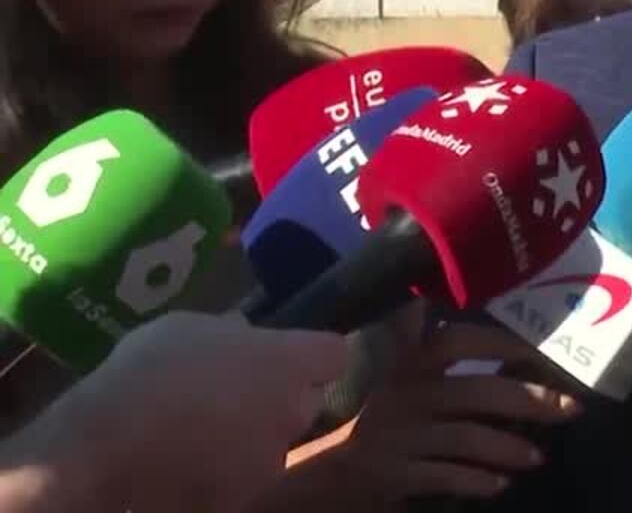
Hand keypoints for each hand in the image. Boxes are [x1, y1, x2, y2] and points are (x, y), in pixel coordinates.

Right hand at [21, 312, 346, 512]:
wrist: (104, 448)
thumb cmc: (147, 372)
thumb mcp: (185, 327)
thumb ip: (227, 332)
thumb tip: (241, 332)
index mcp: (288, 361)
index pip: (334, 354)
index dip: (312, 354)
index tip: (286, 354)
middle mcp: (292, 411)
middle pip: (307, 400)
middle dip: (281, 397)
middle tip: (236, 394)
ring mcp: (271, 458)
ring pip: (275, 441)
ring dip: (252, 435)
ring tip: (201, 431)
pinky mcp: (244, 495)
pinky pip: (243, 476)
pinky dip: (224, 471)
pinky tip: (186, 462)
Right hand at [276, 305, 580, 505]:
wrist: (297, 465)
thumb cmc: (348, 408)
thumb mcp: (375, 364)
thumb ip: (406, 334)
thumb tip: (425, 299)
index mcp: (404, 357)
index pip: (464, 340)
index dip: (509, 345)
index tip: (547, 353)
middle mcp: (404, 391)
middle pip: (480, 392)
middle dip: (530, 400)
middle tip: (571, 409)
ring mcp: (398, 434)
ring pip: (469, 438)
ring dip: (509, 448)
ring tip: (537, 457)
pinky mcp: (392, 473)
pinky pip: (446, 476)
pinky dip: (476, 481)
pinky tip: (499, 485)